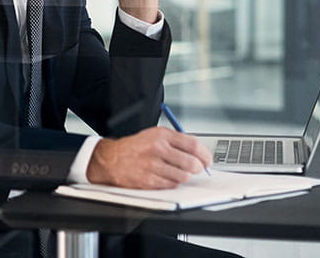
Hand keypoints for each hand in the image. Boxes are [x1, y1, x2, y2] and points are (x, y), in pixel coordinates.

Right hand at [85, 127, 211, 188]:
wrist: (111, 159)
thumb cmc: (135, 148)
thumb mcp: (155, 135)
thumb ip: (176, 141)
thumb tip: (199, 153)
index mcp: (161, 135)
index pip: (193, 145)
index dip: (205, 155)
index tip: (208, 160)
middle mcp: (157, 149)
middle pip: (191, 162)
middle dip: (198, 168)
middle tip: (197, 169)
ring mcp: (152, 165)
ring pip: (183, 176)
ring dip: (185, 176)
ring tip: (178, 172)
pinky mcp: (148, 180)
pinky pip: (172, 185)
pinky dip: (173, 182)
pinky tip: (167, 177)